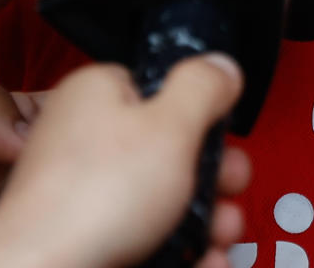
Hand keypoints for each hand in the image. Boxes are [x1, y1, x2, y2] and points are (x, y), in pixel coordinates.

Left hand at [0, 56, 252, 267]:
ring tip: (219, 236)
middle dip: (212, 176)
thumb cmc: (87, 201)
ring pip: (161, 199)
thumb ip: (202, 87)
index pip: (159, 89)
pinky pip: (146, 236)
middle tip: (228, 189)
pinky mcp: (88, 236)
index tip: (221, 138)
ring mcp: (85, 193)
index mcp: (97, 93)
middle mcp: (86, 140)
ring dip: (205, 218)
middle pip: (168, 150)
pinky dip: (177, 248)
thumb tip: (220, 66)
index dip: (199, 115)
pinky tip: (200, 259)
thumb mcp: (169, 126)